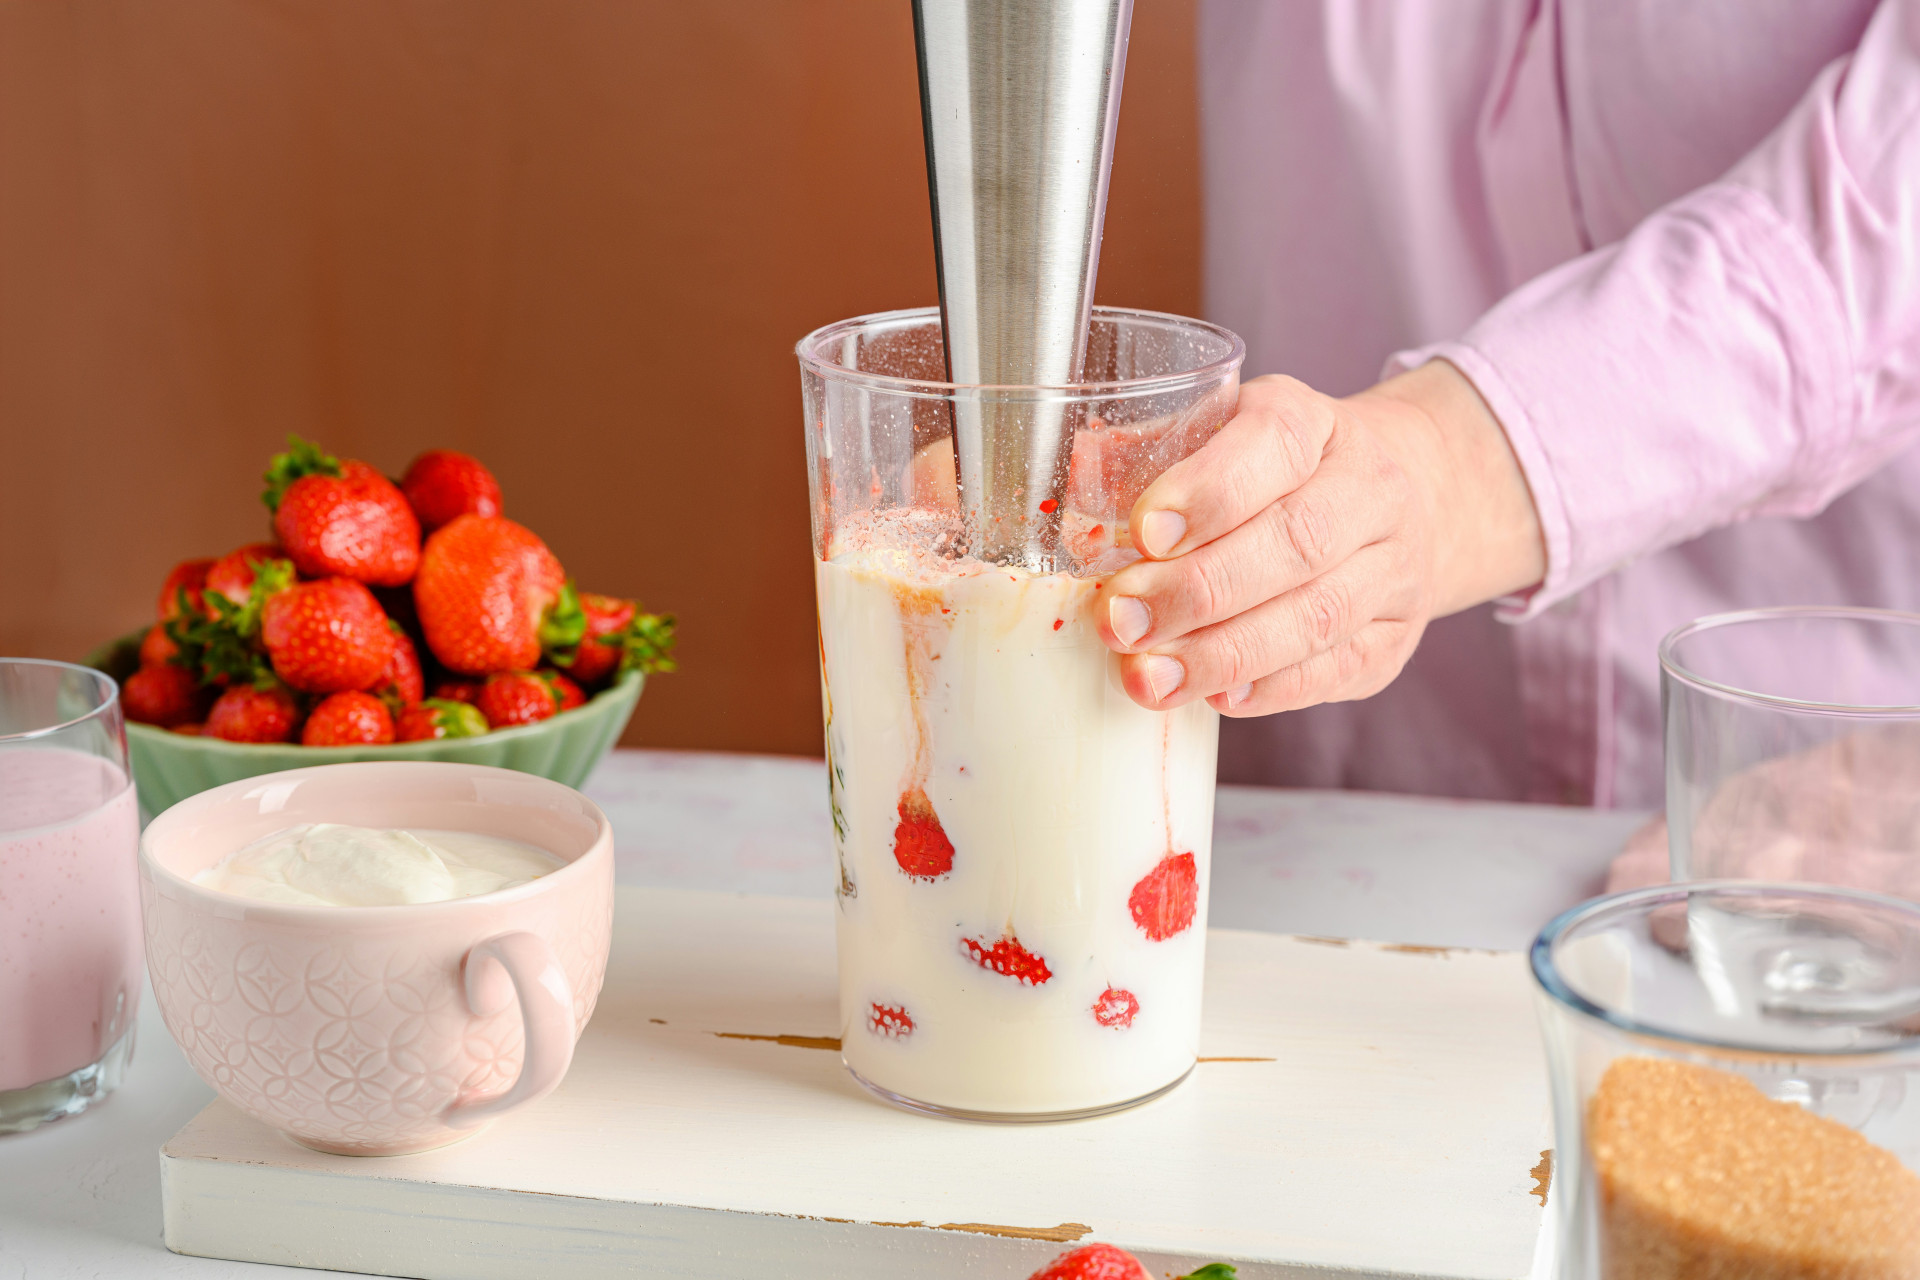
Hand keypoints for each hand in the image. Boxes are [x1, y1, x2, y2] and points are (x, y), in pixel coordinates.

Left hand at [1096, 361, 1544, 715]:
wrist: (1396, 499)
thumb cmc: (1273, 472)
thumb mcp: (1219, 435)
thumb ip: (1152, 458)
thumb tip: (1080, 506)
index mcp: (1314, 422)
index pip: (1274, 445)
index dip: (1209, 491)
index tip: (1145, 532)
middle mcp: (1370, 488)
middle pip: (1295, 542)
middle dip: (1198, 591)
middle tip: (1122, 621)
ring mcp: (1393, 567)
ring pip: (1318, 616)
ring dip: (1224, 655)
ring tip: (1150, 678)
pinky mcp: (1394, 637)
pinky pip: (1336, 669)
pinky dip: (1270, 690)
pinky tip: (1214, 698)